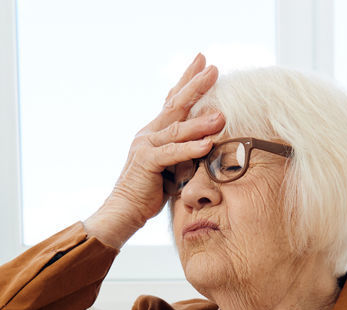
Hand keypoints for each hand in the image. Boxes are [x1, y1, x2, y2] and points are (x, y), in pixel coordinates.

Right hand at [84, 52, 225, 248]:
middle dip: (195, 85)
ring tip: (222, 114)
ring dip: (200, 121)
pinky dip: (191, 148)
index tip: (203, 61)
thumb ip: (186, 152)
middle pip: (175, 104)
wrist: (124, 211)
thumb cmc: (149, 192)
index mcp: (155, 132)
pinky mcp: (146, 162)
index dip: (187, 80)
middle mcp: (149, 133)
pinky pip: (173, 153)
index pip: (173, 100)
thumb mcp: (172, 167)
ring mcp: (145, 145)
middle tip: (214, 68)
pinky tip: (208, 143)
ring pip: (177, 128)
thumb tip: (209, 144)